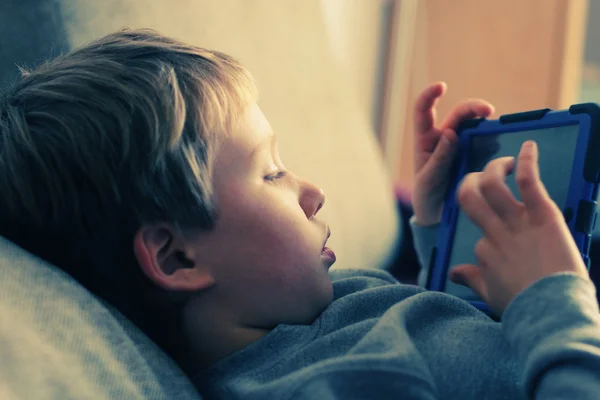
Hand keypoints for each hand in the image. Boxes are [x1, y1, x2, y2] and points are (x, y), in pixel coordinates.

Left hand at [412, 82, 493, 225]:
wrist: (438, 214)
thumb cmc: (426, 194)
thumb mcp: (428, 180)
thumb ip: (438, 159)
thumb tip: (451, 133)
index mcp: (425, 140)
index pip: (423, 111)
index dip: (429, 96)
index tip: (441, 86)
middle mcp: (444, 138)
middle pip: (459, 114)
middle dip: (474, 107)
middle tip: (488, 111)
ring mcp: (461, 145)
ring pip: (475, 126)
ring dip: (487, 125)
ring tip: (497, 131)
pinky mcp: (475, 155)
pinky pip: (486, 143)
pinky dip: (495, 140)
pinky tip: (502, 147)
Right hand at [450, 141, 589, 315]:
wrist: (552, 311)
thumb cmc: (524, 307)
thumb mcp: (490, 294)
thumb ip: (471, 279)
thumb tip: (453, 273)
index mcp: (484, 251)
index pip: (478, 230)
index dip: (486, 232)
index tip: (499, 235)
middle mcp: (494, 232)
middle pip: (469, 197)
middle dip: (471, 183)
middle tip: (481, 179)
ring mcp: (517, 222)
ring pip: (493, 185)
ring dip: (495, 168)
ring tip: (504, 162)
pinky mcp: (543, 215)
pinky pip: (529, 182)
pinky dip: (527, 161)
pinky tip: (528, 147)